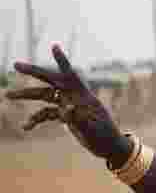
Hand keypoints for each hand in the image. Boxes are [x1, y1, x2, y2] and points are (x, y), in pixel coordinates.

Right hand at [6, 44, 123, 158]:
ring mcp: (67, 105)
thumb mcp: (93, 129)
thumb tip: (65, 110)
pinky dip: (35, 120)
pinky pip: (45, 114)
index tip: (54, 46)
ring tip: (7, 96)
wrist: (108, 146)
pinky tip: (25, 127)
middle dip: (34, 72)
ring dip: (26, 95)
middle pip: (51, 81)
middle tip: (15, 65)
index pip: (72, 75)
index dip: (62, 61)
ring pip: (43, 96)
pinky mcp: (64, 116)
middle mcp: (73, 97)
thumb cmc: (105, 135)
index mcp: (83, 95)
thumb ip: (79, 119)